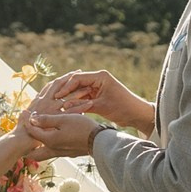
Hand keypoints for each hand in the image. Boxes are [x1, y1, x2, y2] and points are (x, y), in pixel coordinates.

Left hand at [25, 108, 105, 157]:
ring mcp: (61, 153)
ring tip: (39, 138)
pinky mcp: (69, 154)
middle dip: (28, 148)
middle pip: (34, 154)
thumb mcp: (63, 119)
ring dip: (39, 148)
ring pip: (44, 155)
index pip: (32, 132)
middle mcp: (53, 150)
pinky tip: (54, 139)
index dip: (27, 121)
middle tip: (25, 140)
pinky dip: (50, 147)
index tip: (25, 112)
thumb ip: (46, 120)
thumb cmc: (82, 127)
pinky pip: (54, 152)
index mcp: (49, 140)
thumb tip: (32, 119)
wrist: (99, 141)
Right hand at [37, 69, 152, 131]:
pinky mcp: (97, 97)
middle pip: (76, 85)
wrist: (137, 114)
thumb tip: (64, 106)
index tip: (57, 96)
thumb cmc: (123, 108)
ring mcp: (97, 88)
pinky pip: (83, 99)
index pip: (77, 79)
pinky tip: (67, 110)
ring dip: (70, 100)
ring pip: (79, 93)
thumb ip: (83, 105)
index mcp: (100, 76)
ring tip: (58, 107)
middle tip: (54, 102)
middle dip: (66, 94)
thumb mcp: (101, 106)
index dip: (66, 87)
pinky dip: (77, 104)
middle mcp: (98, 80)